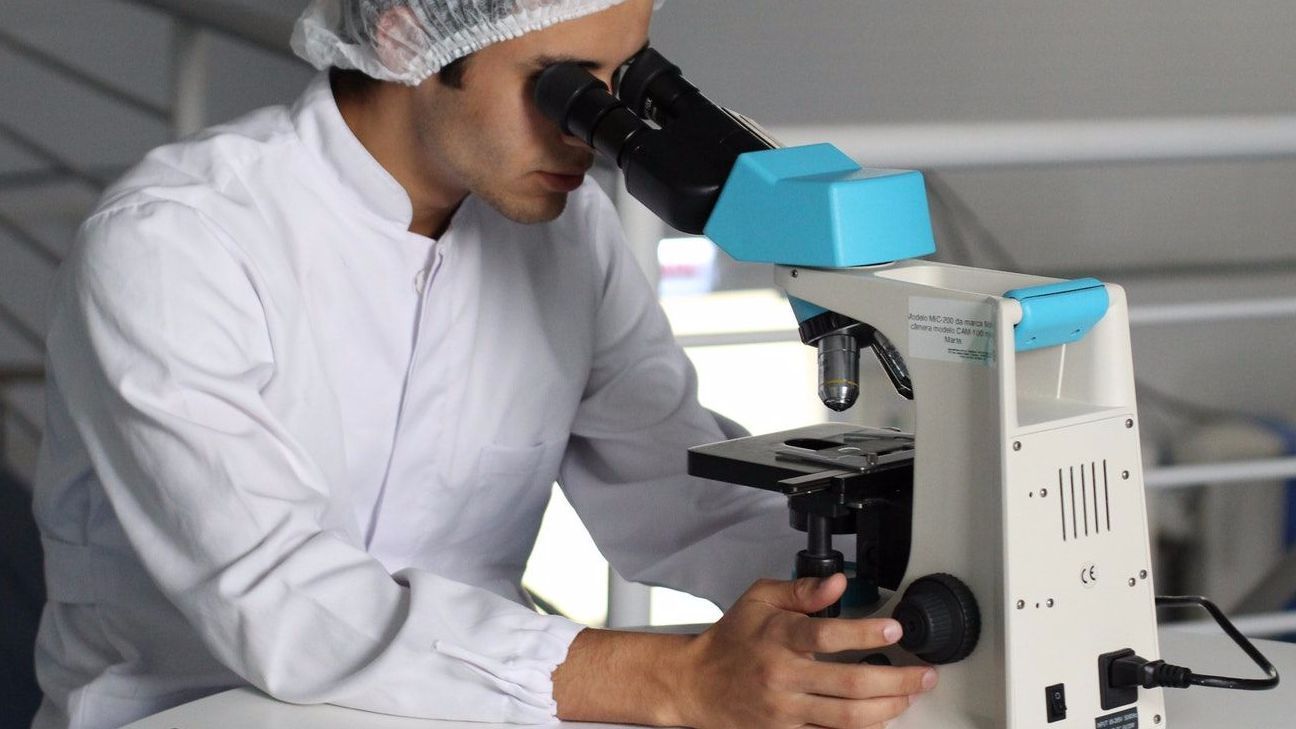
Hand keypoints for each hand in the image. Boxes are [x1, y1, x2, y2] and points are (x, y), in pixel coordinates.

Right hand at [673, 574, 935, 728]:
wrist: (696, 684)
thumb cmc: (731, 640)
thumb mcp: (759, 599)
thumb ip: (802, 590)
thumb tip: (838, 583)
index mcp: (778, 637)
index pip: (826, 634)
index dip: (865, 632)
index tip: (894, 629)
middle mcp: (783, 676)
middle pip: (849, 684)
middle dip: (897, 681)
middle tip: (923, 675)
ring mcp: (785, 710)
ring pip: (846, 718)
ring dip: (887, 709)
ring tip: (909, 697)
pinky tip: (880, 720)